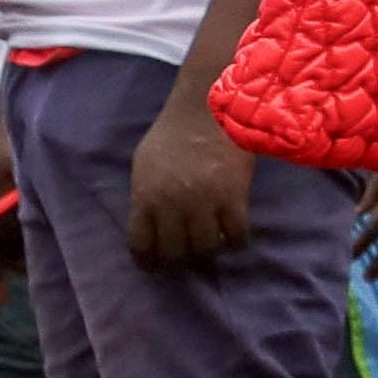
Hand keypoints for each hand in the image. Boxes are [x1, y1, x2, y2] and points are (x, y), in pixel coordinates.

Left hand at [123, 90, 257, 270]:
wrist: (207, 110)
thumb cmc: (172, 134)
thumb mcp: (144, 165)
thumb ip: (145, 195)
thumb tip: (150, 221)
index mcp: (145, 197)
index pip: (141, 245)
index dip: (148, 262)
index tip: (156, 266)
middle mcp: (172, 206)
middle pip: (175, 253)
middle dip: (180, 262)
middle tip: (187, 260)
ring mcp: (204, 203)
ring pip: (206, 249)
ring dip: (208, 255)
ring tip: (211, 249)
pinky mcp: (234, 198)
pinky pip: (235, 236)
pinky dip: (235, 243)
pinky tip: (234, 238)